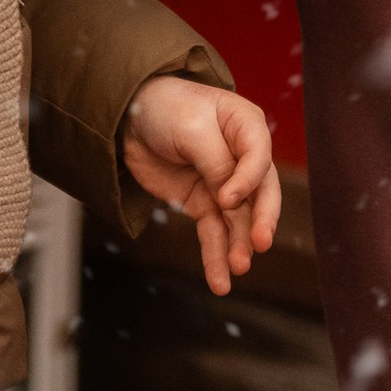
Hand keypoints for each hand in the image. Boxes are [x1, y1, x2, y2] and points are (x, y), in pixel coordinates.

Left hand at [122, 74, 282, 293]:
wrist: (130, 116)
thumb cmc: (167, 108)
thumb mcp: (191, 127)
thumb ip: (216, 162)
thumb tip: (231, 201)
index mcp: (246, 126)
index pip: (260, 157)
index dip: (247, 180)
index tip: (226, 198)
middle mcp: (242, 157)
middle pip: (261, 192)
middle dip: (260, 220)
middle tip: (259, 244)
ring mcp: (224, 183)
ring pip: (238, 219)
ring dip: (239, 244)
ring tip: (238, 268)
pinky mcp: (203, 203)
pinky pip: (214, 233)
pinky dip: (216, 256)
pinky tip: (220, 282)